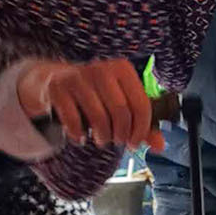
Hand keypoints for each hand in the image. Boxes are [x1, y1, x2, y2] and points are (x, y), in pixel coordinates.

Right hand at [16, 58, 163, 151]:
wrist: (55, 80)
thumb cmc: (96, 94)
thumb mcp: (120, 103)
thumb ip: (141, 124)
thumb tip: (160, 145)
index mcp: (122, 69)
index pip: (141, 104)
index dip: (141, 129)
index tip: (135, 143)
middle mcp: (102, 69)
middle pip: (121, 111)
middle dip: (121, 134)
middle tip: (117, 141)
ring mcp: (78, 77)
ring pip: (99, 117)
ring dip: (102, 137)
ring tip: (102, 139)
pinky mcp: (58, 88)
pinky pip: (74, 120)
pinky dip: (79, 135)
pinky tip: (81, 137)